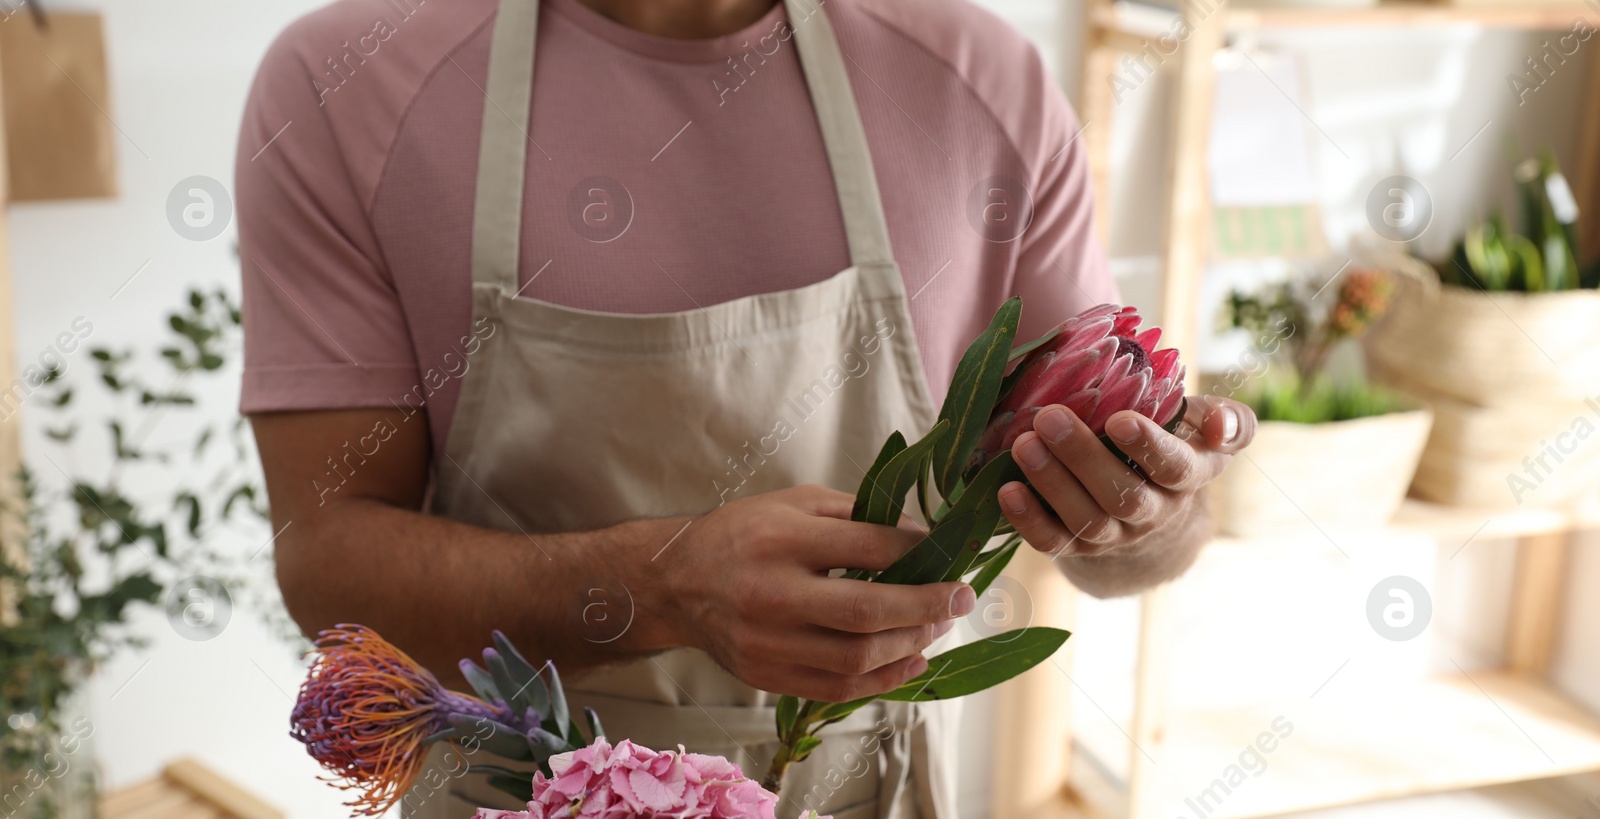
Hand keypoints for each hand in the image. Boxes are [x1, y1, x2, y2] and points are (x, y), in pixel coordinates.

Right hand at [655, 485, 974, 701]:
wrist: (676, 582)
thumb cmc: (743, 534)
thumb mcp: (794, 503)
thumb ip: (856, 515)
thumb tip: (921, 537)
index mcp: (781, 539)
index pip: (868, 549)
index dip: (918, 553)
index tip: (947, 555)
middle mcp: (771, 593)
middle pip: (867, 612)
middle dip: (927, 607)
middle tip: (961, 598)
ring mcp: (767, 643)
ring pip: (857, 659)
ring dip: (911, 645)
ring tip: (937, 627)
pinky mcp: (766, 675)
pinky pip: (837, 689)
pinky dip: (884, 679)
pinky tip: (912, 660)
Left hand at [996, 396, 1255, 558]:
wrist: (1150, 502)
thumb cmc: (1174, 443)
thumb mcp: (1203, 427)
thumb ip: (1227, 421)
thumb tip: (1219, 427)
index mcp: (1188, 476)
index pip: (1174, 467)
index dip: (1149, 448)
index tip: (1120, 420)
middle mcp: (1154, 513)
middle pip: (1123, 496)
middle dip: (1083, 457)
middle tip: (1048, 417)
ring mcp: (1116, 536)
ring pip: (1087, 520)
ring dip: (1052, 483)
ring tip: (1024, 444)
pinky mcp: (1080, 548)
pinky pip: (1055, 542)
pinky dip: (1028, 520)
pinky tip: (1006, 490)